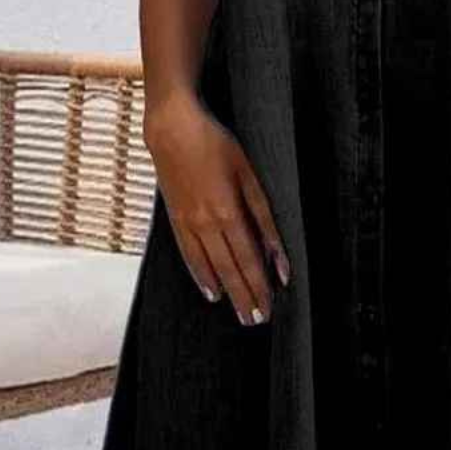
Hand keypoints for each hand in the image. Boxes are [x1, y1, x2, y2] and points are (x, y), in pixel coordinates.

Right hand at [144, 88, 289, 325]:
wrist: (172, 130)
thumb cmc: (216, 146)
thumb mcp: (249, 177)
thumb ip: (264, 219)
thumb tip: (278, 255)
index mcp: (227, 213)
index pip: (248, 261)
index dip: (258, 286)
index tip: (268, 307)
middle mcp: (206, 224)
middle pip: (230, 269)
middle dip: (244, 296)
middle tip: (256, 320)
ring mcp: (187, 223)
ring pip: (210, 267)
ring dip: (226, 291)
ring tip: (237, 311)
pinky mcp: (175, 218)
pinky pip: (189, 255)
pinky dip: (200, 275)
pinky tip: (209, 290)